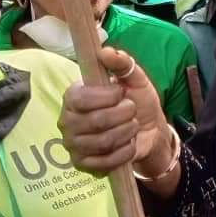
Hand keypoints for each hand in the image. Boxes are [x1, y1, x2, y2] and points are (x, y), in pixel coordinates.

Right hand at [59, 46, 167, 174]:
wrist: (149, 131)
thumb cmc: (136, 102)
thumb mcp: (135, 78)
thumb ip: (122, 63)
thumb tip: (105, 51)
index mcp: (73, 97)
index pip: (81, 99)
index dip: (107, 97)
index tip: (122, 92)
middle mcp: (67, 121)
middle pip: (96, 121)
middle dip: (124, 115)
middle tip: (132, 110)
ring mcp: (73, 145)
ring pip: (103, 142)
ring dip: (127, 132)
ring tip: (132, 125)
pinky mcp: (82, 164)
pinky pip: (106, 162)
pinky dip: (125, 152)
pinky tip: (129, 143)